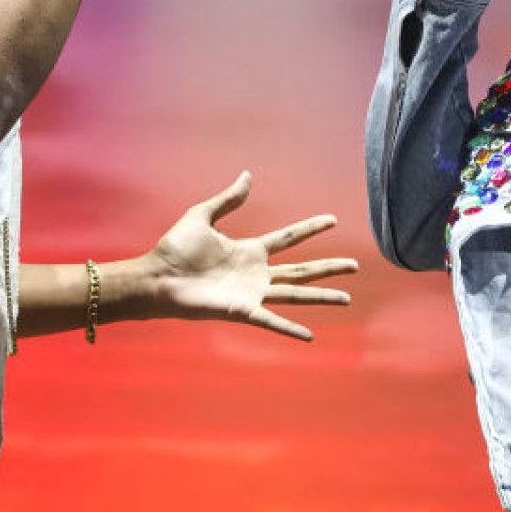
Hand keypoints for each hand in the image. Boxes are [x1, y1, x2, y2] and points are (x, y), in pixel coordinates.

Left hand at [139, 172, 356, 340]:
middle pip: (302, 269)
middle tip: (354, 266)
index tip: (333, 220)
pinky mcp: (241, 311)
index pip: (289, 238)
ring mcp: (251, 294)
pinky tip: (310, 336)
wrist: (156, 278)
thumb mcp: (203, 216)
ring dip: (321, 296)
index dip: (310, 228)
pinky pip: (270, 320)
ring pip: (295, 294)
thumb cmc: (174, 249)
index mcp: (250, 251)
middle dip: (328, 267)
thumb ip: (228, 199)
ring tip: (347, 297)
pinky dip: (289, 329)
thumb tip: (248, 175)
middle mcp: (256, 273)